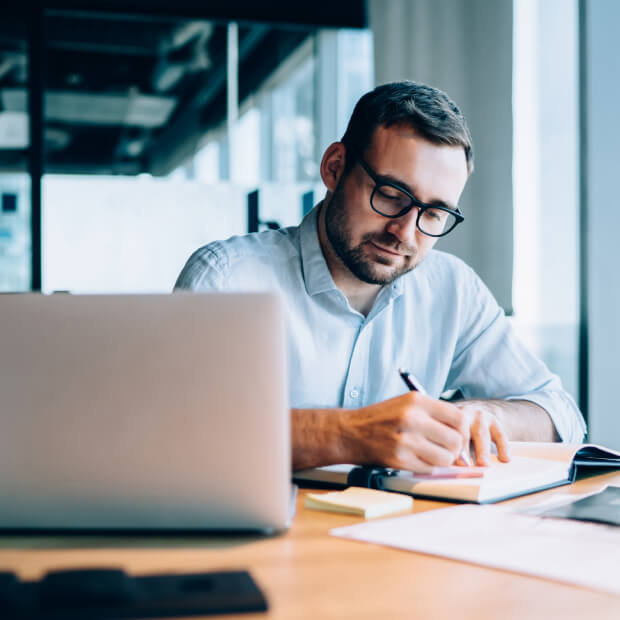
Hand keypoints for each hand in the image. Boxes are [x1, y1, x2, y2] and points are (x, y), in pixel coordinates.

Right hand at [340, 391, 468, 473]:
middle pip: (455, 440)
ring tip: (430, 453)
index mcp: (416, 401)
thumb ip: (434, 414)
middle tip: (447, 448)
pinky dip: (427, 466)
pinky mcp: (399, 459)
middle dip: (455, 448)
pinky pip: (429, 468)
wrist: (351, 432)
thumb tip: (463, 432)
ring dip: (442, 459)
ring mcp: (405, 440)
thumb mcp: (406, 403)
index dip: (462, 430)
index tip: (459, 435)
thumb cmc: (382, 418)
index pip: (458, 418)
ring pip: (445, 458)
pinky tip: (416, 458)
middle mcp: (412, 418)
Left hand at [453, 402, 510, 465]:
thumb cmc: (459, 429)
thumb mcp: (450, 430)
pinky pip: (499, 434)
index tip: (450, 461)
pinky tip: (505, 458)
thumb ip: (448, 444)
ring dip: (482, 450)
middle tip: (465, 465)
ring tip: (484, 464)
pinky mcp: (494, 421)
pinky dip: (503, 446)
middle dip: (464, 449)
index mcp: (448, 418)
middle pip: (463, 433)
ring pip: (481, 434)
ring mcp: (480, 416)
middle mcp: (463, 414)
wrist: (477, 413)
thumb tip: (445, 465)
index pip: (447, 432)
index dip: (448, 447)